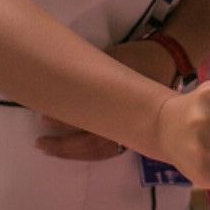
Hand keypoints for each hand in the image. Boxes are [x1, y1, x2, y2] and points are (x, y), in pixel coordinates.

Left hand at [35, 40, 179, 160]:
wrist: (167, 59)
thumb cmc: (140, 56)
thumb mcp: (115, 58)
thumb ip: (94, 71)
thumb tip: (62, 79)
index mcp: (126, 105)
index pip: (92, 120)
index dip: (66, 122)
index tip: (45, 119)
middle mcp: (130, 123)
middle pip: (95, 144)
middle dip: (66, 146)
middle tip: (42, 143)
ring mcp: (133, 130)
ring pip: (102, 151)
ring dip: (75, 153)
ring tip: (50, 149)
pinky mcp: (132, 132)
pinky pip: (110, 148)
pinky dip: (90, 153)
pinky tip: (73, 151)